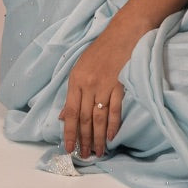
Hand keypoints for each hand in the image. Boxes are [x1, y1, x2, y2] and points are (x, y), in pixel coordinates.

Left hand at [59, 20, 138, 158]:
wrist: (124, 32)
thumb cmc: (102, 49)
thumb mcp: (81, 67)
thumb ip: (73, 92)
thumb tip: (63, 116)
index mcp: (75, 80)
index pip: (70, 112)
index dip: (69, 133)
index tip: (69, 149)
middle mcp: (88, 84)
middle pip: (85, 118)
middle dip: (84, 140)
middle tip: (84, 156)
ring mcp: (104, 85)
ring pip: (98, 118)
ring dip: (97, 138)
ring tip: (97, 152)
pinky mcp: (120, 84)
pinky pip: (114, 109)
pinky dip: (112, 125)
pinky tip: (111, 137)